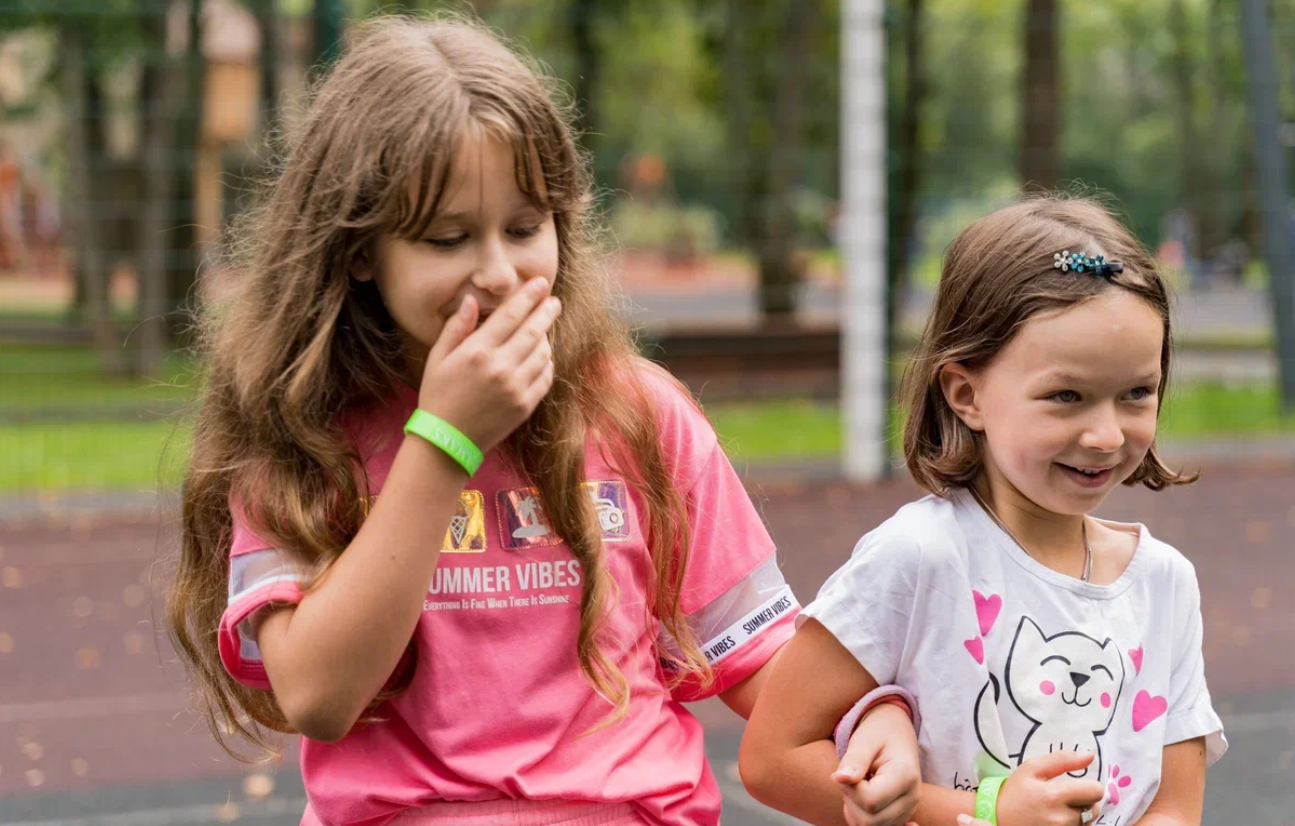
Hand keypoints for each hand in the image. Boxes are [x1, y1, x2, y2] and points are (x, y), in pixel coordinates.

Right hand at [417, 277, 560, 453]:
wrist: (447, 442)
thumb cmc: (438, 396)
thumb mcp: (438, 358)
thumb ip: (456, 327)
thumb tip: (472, 300)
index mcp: (477, 352)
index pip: (511, 315)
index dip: (528, 296)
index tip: (540, 283)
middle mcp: (500, 367)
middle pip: (533, 330)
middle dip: (546, 312)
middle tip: (554, 301)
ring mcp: (516, 388)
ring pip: (542, 353)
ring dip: (546, 337)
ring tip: (545, 329)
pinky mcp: (525, 405)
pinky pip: (545, 377)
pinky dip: (547, 363)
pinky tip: (542, 356)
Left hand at [830, 703, 920, 825]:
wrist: (895, 732)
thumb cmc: (879, 733)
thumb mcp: (864, 739)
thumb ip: (854, 759)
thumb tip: (840, 779)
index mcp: (906, 775)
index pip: (870, 800)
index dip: (849, 789)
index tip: (845, 770)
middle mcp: (912, 797)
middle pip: (870, 820)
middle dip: (851, 801)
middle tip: (850, 777)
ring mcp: (908, 809)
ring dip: (855, 809)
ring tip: (858, 784)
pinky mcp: (901, 816)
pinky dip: (861, 818)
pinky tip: (860, 799)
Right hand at [995, 751, 1102, 825]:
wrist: (997, 818)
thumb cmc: (1015, 791)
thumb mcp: (1031, 768)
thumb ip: (1062, 760)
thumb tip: (1090, 755)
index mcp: (1054, 795)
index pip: (1095, 791)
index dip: (1088, 786)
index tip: (1076, 786)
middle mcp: (1061, 818)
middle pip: (1094, 808)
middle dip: (1084, 801)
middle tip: (1064, 799)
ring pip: (1088, 821)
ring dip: (1080, 815)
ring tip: (1058, 811)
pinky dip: (1074, 825)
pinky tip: (1058, 821)